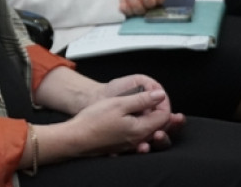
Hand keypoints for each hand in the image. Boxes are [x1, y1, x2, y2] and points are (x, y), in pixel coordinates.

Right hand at [67, 82, 183, 155]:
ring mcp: (131, 144)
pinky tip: (134, 120)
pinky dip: (142, 127)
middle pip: (161, 127)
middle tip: (157, 101)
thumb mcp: (119, 103)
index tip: (156, 93)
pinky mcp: (123, 146)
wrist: (76, 137)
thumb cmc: (94, 120)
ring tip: (148, 109)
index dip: (163, 103)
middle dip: (163, 113)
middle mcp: (140, 139)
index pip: (164, 116)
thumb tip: (160, 95)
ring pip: (151, 132)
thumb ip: (142, 100)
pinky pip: (139, 137)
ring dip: (153, 121)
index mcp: (141, 129)